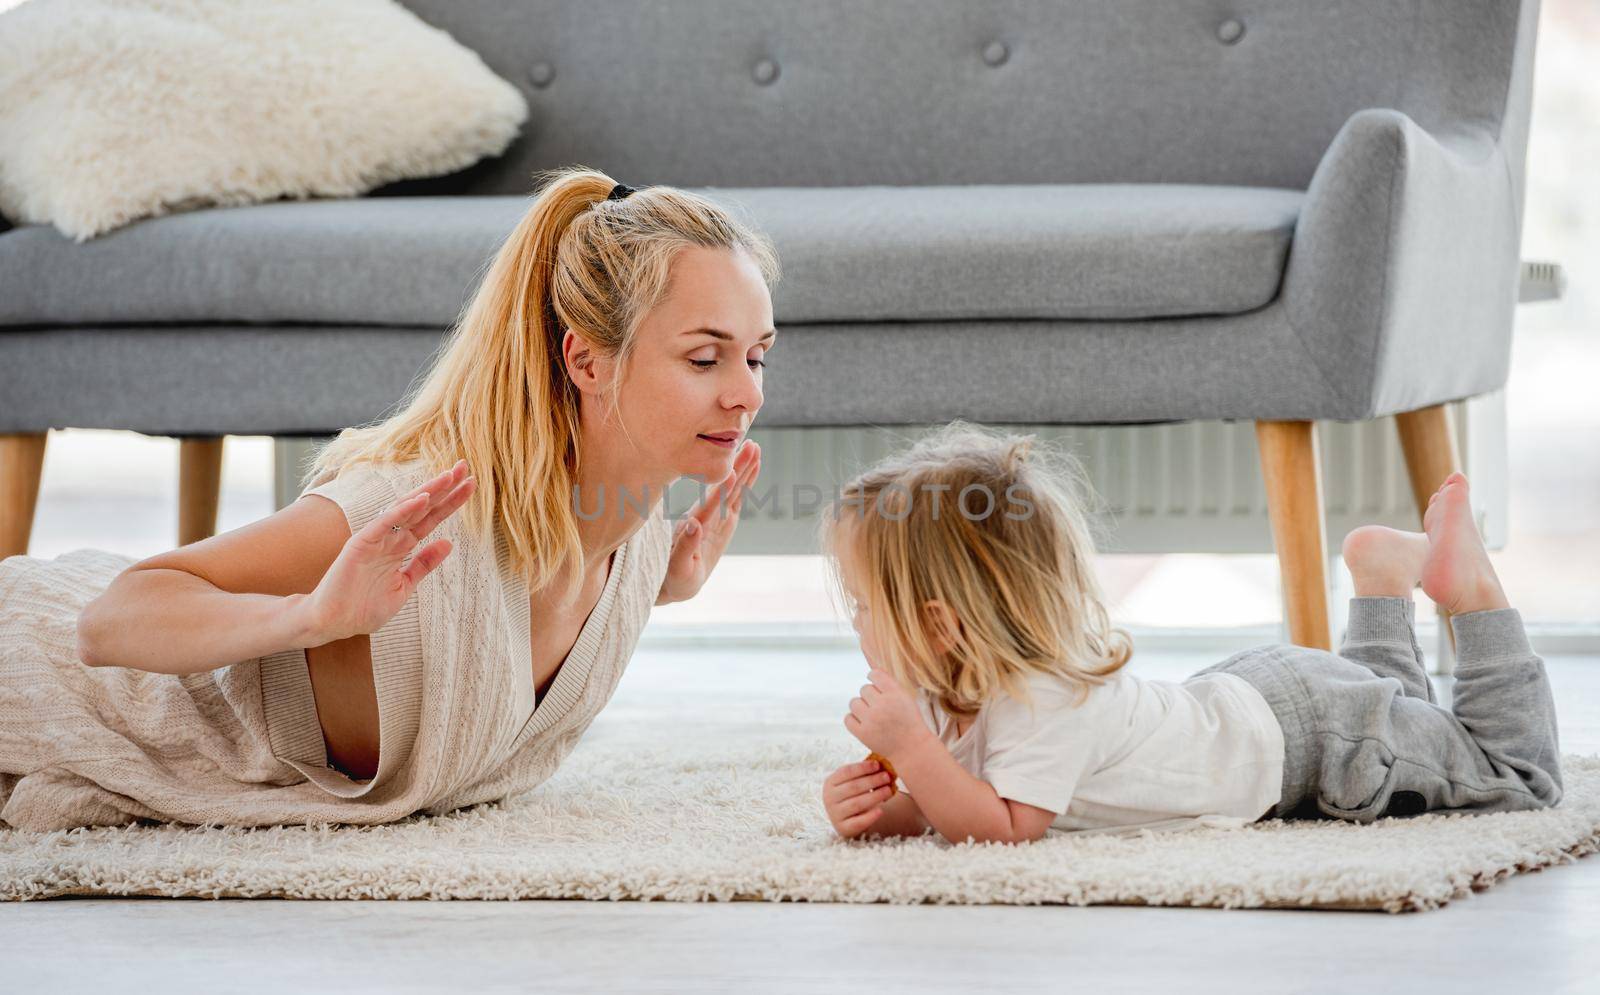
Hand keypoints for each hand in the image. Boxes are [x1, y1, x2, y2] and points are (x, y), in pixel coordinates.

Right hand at [298, 460, 475, 643]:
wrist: (332, 622)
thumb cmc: (364, 607)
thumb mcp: (404, 585)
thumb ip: (423, 564)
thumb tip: (448, 543)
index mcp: (401, 547)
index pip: (430, 519)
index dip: (450, 502)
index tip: (471, 485)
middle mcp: (390, 538)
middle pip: (422, 508)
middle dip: (444, 488)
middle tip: (466, 468)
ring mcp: (376, 538)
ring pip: (405, 509)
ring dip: (428, 492)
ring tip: (449, 476)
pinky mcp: (361, 543)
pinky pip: (385, 523)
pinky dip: (403, 510)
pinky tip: (422, 499)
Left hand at [657, 440, 760, 604]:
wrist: (672, 579)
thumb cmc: (673, 578)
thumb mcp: (678, 570)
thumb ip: (684, 548)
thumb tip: (694, 524)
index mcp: (696, 526)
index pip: (711, 504)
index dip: (721, 489)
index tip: (730, 471)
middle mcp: (706, 515)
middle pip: (725, 489)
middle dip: (737, 469)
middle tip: (750, 446)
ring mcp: (716, 515)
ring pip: (733, 488)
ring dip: (743, 468)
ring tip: (755, 447)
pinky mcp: (724, 518)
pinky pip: (737, 496)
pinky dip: (746, 481)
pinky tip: (753, 465)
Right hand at [823, 758, 896, 837]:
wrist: (846, 819)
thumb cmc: (852, 795)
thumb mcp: (853, 782)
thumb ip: (864, 774)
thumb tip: (882, 766)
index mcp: (830, 783)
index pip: (846, 772)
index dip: (862, 767)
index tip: (878, 764)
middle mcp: (829, 798)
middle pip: (853, 787)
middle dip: (872, 780)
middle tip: (887, 777)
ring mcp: (834, 814)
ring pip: (856, 804)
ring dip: (875, 796)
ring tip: (889, 790)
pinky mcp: (843, 828)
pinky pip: (858, 822)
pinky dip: (870, 816)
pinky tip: (881, 810)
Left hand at [844, 667, 931, 761]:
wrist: (912, 748)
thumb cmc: (909, 721)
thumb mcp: (905, 698)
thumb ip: (889, 684)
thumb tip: (870, 672)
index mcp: (895, 693)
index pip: (874, 674)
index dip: (874, 678)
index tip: (877, 686)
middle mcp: (882, 704)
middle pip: (864, 689)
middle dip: (871, 697)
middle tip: (880, 707)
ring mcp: (871, 719)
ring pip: (854, 702)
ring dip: (861, 707)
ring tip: (872, 715)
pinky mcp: (863, 734)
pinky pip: (848, 718)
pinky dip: (854, 719)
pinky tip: (864, 722)